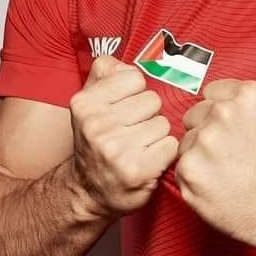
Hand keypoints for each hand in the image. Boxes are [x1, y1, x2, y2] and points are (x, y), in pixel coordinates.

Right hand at [69, 55, 178, 217]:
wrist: (87, 192)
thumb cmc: (97, 139)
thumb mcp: (90, 100)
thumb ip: (106, 71)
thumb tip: (128, 63)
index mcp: (84, 104)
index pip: (135, 78)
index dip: (134, 93)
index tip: (124, 109)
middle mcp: (96, 126)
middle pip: (152, 100)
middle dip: (148, 115)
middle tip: (133, 131)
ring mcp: (115, 150)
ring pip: (163, 123)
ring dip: (157, 135)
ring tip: (140, 146)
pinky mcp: (136, 172)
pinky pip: (171, 145)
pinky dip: (165, 153)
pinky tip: (149, 160)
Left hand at [175, 79, 255, 249]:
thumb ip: (244, 100)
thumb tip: (220, 95)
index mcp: (247, 95)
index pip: (210, 92)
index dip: (217, 112)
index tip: (228, 128)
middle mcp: (223, 112)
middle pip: (194, 114)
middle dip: (205, 131)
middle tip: (227, 153)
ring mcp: (205, 139)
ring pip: (186, 140)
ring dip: (198, 154)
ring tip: (224, 170)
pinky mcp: (190, 166)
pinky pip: (181, 165)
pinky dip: (194, 176)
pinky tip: (215, 183)